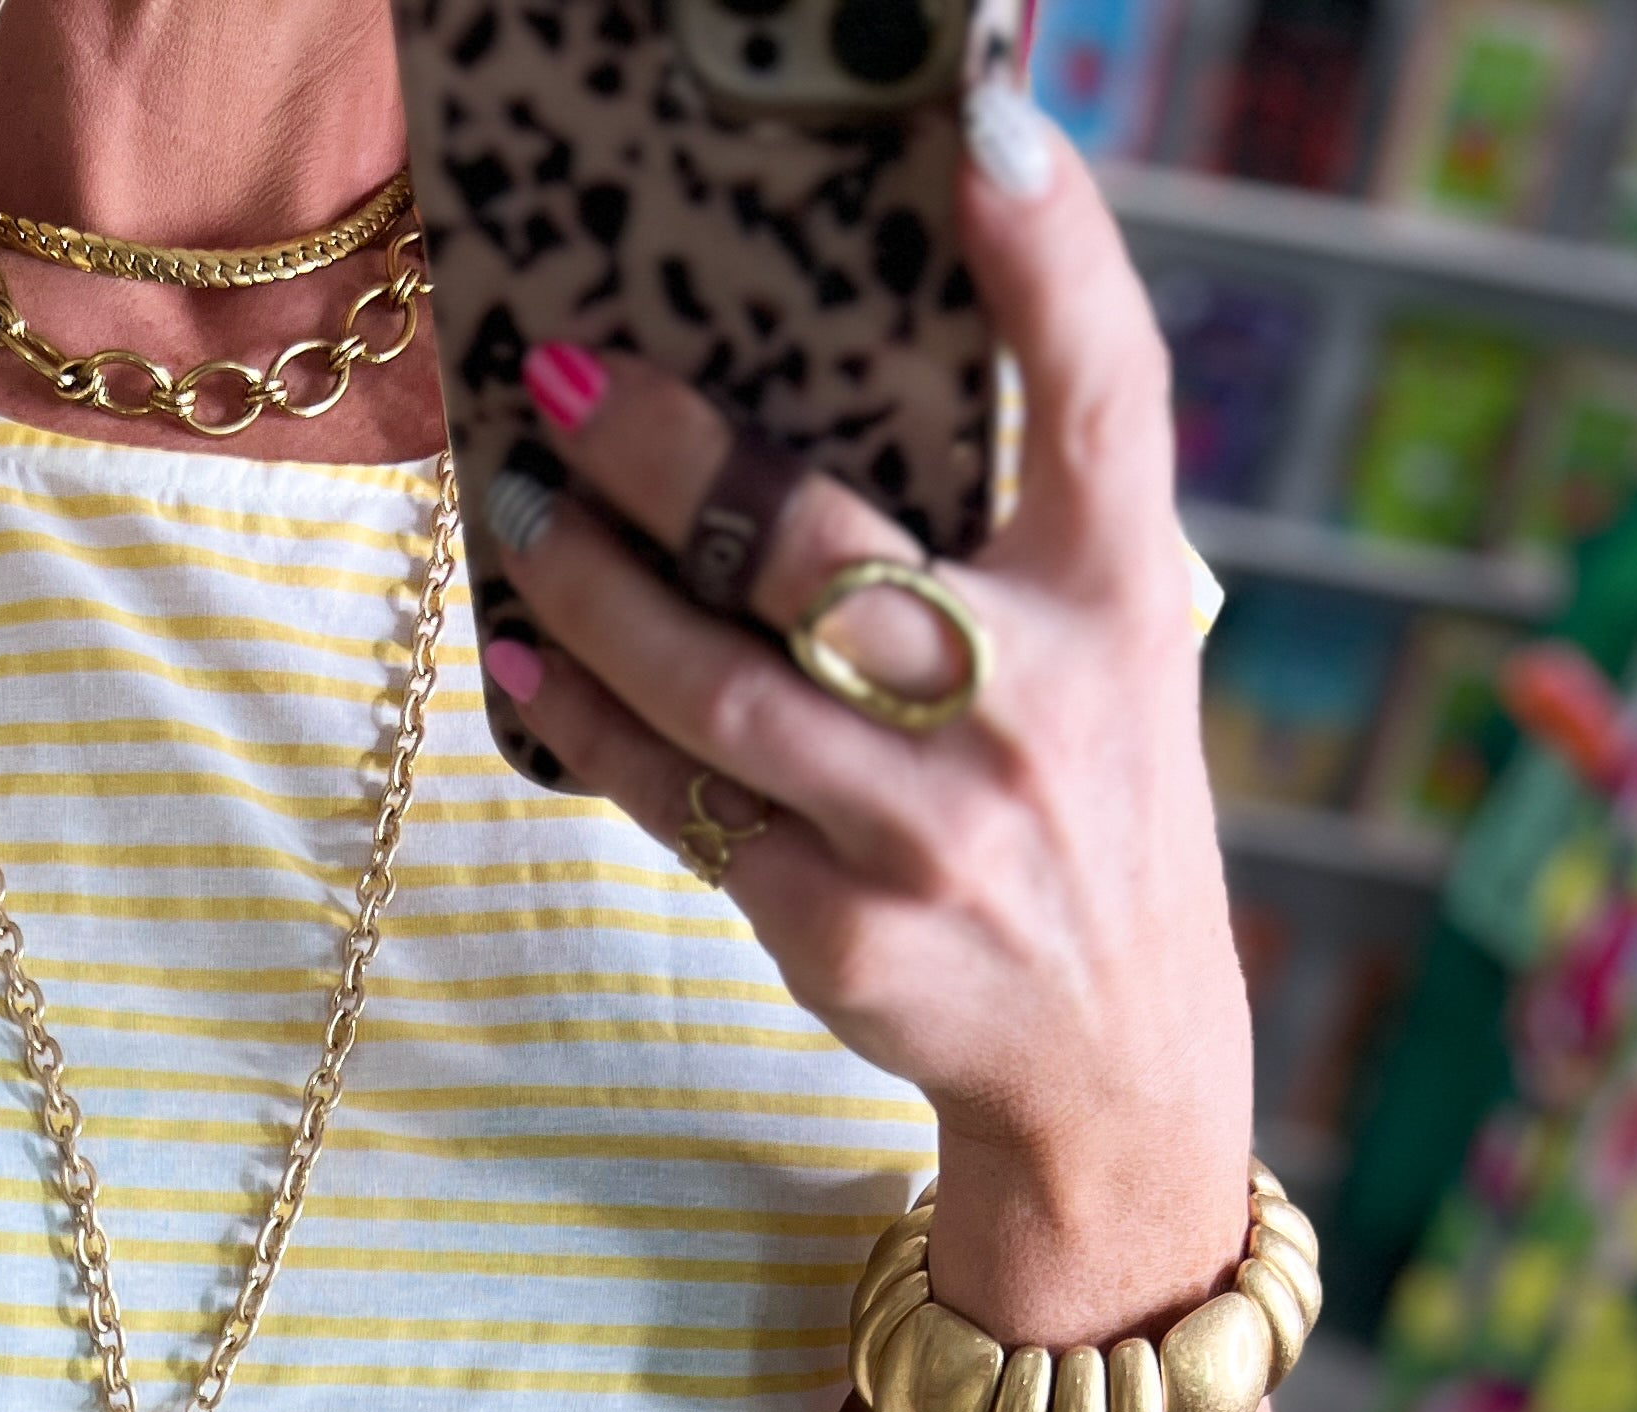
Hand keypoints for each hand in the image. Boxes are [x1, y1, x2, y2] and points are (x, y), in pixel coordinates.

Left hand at [478, 89, 1253, 1353]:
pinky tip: (530, 666)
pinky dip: (593, 731)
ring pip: (718, 686)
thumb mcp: (1106, 651)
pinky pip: (684, 804)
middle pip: (824, 547)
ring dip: (592, 590)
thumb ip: (1018, 519)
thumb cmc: (1075, 805)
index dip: (1053, 254)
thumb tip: (835, 362)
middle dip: (676, 455)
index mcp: (1121, 602)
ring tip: (515, 510)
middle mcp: (1033, 707)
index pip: (1105, 396)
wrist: (1104, 1060)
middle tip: (568, 381)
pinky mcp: (842, 929)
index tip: (983, 125)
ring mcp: (931, 831)